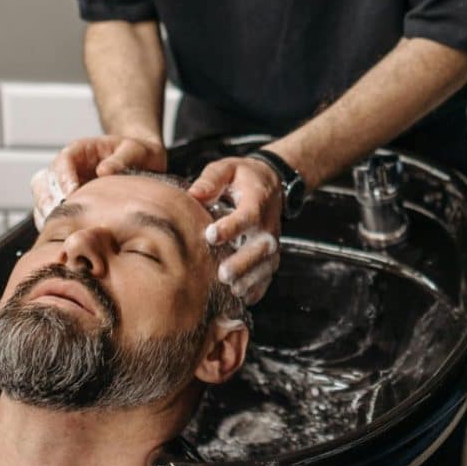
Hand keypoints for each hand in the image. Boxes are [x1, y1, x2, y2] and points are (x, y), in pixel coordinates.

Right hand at [31, 134, 165, 228]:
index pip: (62, 160)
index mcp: (80, 150)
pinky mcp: (65, 202)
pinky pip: (48, 212)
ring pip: (41, 197)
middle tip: (59, 216)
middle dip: (47, 199)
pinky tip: (61, 237)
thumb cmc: (136, 154)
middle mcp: (66, 167)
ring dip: (44, 213)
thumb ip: (121, 159)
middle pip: (43, 180)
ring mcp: (63, 185)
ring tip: (57, 230)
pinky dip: (50, 224)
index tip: (71, 194)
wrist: (141, 164)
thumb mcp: (134, 150)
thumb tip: (103, 171)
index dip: (64, 177)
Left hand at [188, 156, 282, 304]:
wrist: (272, 185)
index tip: (211, 235)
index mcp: (256, 202)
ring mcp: (271, 244)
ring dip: (249, 280)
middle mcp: (267, 226)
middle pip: (259, 248)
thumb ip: (211, 179)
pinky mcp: (270, 258)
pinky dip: (256, 289)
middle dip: (242, 263)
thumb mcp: (228, 168)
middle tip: (223, 274)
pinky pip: (267, 277)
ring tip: (231, 289)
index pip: (247, 216)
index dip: (231, 227)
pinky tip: (241, 298)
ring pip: (265, 267)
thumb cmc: (244, 177)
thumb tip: (194, 194)